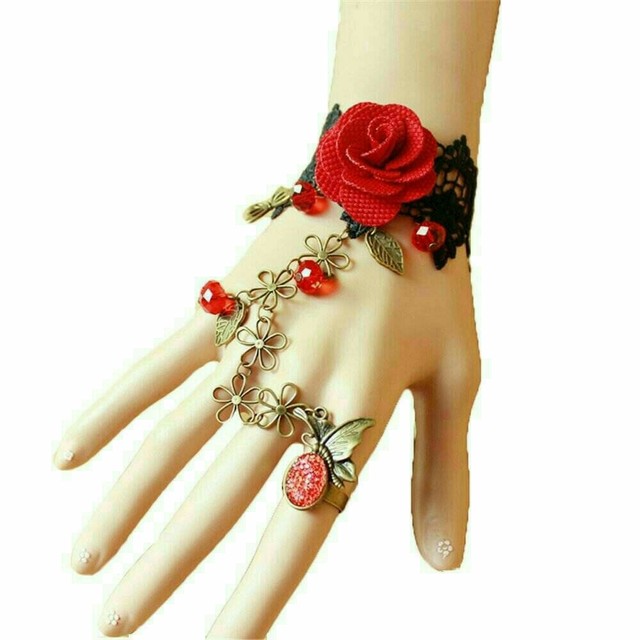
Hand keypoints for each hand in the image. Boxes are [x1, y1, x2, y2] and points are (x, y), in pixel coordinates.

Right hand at [54, 199, 480, 637]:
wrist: (393, 175)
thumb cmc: (435, 280)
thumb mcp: (460, 374)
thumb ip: (445, 469)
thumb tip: (444, 565)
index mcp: (361, 404)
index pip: (302, 523)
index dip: (258, 596)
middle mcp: (297, 378)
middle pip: (222, 492)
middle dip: (166, 566)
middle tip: (115, 627)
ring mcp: (253, 337)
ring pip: (176, 435)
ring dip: (125, 503)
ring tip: (82, 563)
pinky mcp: (223, 300)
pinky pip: (155, 361)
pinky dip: (109, 406)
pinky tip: (65, 451)